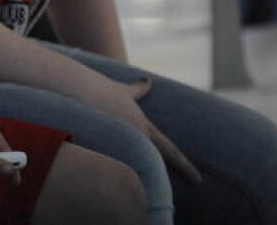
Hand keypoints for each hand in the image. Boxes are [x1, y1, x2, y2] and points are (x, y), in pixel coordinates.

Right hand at [84, 76, 201, 184]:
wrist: (78, 89)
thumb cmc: (102, 88)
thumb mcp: (124, 89)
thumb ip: (138, 89)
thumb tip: (148, 81)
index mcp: (142, 127)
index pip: (170, 150)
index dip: (185, 165)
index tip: (198, 180)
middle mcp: (133, 138)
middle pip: (153, 165)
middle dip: (161, 180)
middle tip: (174, 195)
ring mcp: (118, 144)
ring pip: (132, 168)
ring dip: (134, 174)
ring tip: (137, 187)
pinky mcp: (101, 147)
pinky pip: (112, 164)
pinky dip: (114, 171)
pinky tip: (111, 179)